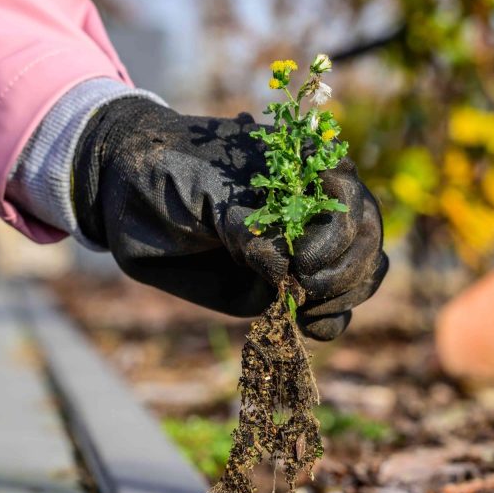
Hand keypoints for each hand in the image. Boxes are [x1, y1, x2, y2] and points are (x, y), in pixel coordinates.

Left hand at [72, 97, 386, 339]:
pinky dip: (331, 321)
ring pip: (362, 272)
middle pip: (368, 239)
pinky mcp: (288, 285)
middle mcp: (313, 207)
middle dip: (347, 268)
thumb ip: (246, 226)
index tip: (301, 257)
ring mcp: (304, 247)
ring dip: (344, 295)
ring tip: (305, 306)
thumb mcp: (204, 189)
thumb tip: (286, 274)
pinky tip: (306, 324)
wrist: (125, 196)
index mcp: (303, 169)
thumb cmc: (168, 173)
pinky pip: (334, 309)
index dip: (342, 232)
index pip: (353, 199)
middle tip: (305, 284)